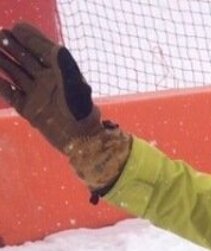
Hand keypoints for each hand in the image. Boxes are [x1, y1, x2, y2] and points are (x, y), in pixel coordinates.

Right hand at [0, 23, 130, 189]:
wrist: (80, 140)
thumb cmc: (80, 111)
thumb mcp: (75, 85)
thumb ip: (66, 66)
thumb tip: (56, 47)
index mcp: (60, 74)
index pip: (42, 50)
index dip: (30, 38)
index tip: (17, 27)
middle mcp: (46, 81)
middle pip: (25, 59)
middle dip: (13, 46)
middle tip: (1, 33)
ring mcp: (36, 94)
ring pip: (15, 73)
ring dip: (3, 62)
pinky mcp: (28, 109)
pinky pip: (10, 94)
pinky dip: (1, 85)